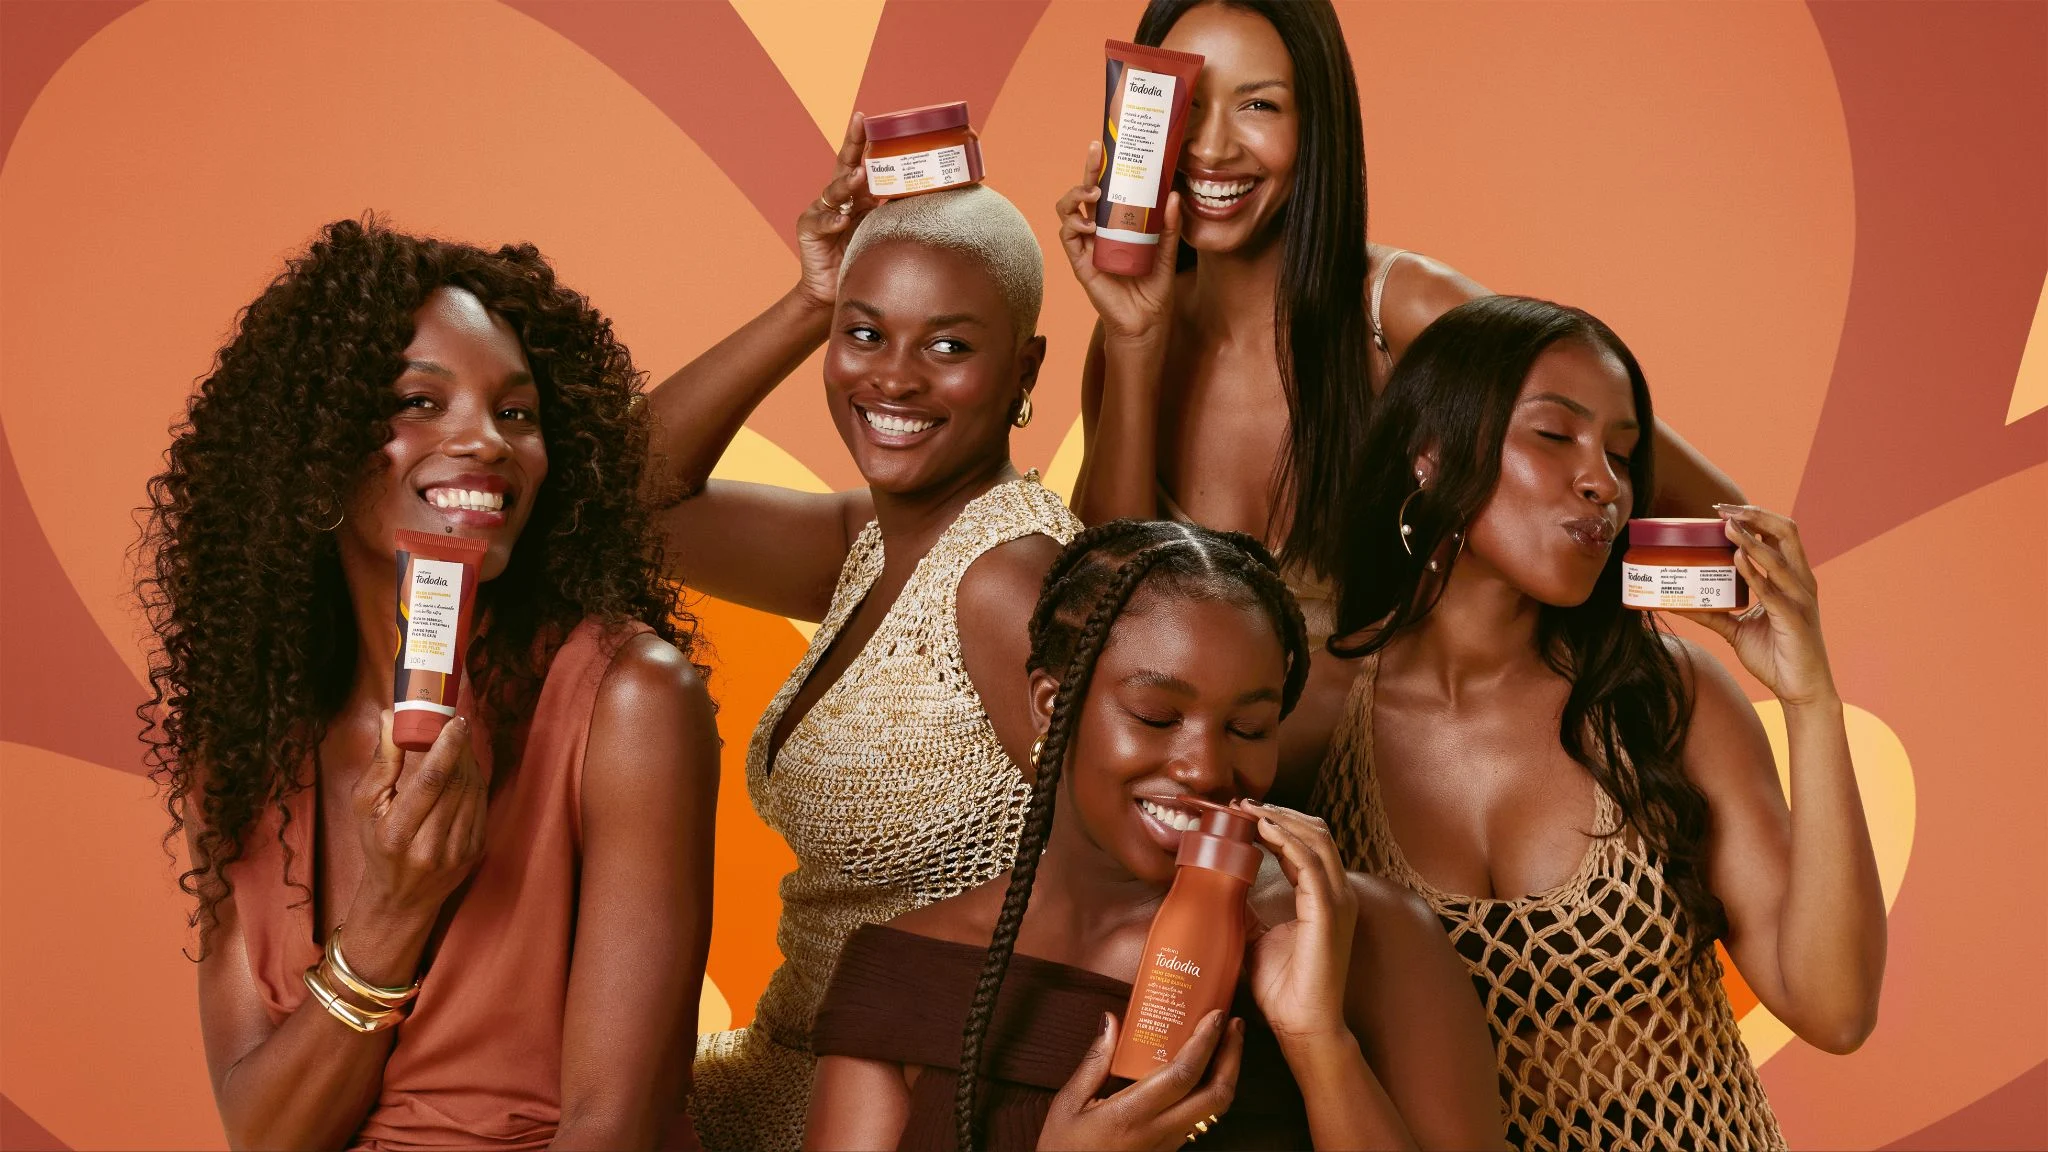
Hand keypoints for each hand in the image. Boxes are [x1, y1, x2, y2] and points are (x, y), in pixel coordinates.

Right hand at [351, 710, 488, 918]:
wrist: (401, 897)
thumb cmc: (377, 844)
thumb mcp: (364, 805)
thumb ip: (381, 761)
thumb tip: (391, 717)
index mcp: (397, 833)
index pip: (431, 782)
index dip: (447, 747)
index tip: (456, 722)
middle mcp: (430, 846)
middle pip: (456, 783)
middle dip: (459, 748)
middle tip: (456, 724)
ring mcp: (457, 851)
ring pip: (473, 791)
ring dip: (468, 762)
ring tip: (457, 746)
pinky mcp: (475, 852)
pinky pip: (481, 804)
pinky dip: (475, 782)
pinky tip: (463, 771)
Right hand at [795, 112, 881, 310]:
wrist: (838, 290)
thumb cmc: (865, 258)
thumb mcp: (885, 230)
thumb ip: (899, 212)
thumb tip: (938, 196)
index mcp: (858, 194)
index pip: (861, 160)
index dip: (862, 139)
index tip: (867, 117)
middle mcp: (838, 197)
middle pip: (844, 165)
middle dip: (851, 143)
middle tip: (860, 125)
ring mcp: (821, 210)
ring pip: (834, 190)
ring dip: (847, 182)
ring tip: (859, 177)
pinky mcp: (809, 228)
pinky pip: (821, 221)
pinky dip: (832, 221)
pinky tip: (841, 222)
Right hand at [1037, 1011, 1243, 1150]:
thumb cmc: (1063, 1149)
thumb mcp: (1068, 1104)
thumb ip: (1094, 1062)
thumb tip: (1112, 1021)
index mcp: (1131, 1115)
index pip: (1182, 1075)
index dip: (1205, 1043)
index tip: (1216, 1015)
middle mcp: (1157, 1132)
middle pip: (1214, 1095)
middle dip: (1232, 1056)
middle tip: (1234, 1024)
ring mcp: (1167, 1144)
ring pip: (1214, 1110)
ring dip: (1226, 1074)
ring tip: (1226, 1043)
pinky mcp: (1169, 1151)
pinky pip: (1201, 1119)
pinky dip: (1211, 1091)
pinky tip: (1204, 1072)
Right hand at [1055, 139, 1181, 343]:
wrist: (1146, 321)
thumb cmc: (1153, 287)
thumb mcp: (1166, 250)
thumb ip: (1168, 225)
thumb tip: (1173, 195)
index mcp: (1117, 223)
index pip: (1107, 188)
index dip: (1103, 166)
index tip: (1106, 144)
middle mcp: (1099, 229)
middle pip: (1084, 192)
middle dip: (1087, 170)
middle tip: (1096, 154)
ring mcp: (1087, 245)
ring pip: (1068, 210)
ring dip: (1076, 195)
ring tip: (1094, 194)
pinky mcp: (1080, 262)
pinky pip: (1068, 237)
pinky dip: (1074, 225)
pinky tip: (1090, 224)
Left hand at [1242, 802, 1358, 1043]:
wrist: (1302, 1025)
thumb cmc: (1284, 989)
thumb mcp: (1255, 938)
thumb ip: (1246, 911)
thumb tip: (1220, 888)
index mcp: (1324, 897)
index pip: (1308, 844)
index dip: (1278, 823)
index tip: (1243, 813)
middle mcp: (1337, 894)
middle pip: (1316, 832)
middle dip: (1279, 812)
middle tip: (1242, 804)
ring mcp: (1337, 902)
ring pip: (1315, 839)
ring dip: (1280, 818)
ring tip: (1248, 810)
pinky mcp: (1328, 913)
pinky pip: (1309, 863)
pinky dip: (1286, 840)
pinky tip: (1263, 830)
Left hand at [1675, 505, 1839, 707]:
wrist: (1801, 690)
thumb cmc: (1776, 656)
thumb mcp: (1737, 629)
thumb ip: (1713, 613)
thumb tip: (1678, 604)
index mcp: (1792, 579)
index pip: (1779, 535)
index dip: (1755, 517)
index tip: (1723, 510)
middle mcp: (1801, 582)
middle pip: (1787, 533)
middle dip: (1756, 516)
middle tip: (1724, 510)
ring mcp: (1801, 599)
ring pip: (1779, 558)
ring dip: (1751, 539)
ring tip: (1727, 527)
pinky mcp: (1795, 619)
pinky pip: (1773, 591)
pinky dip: (1755, 573)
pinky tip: (1738, 559)